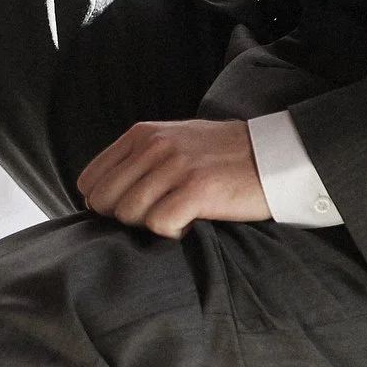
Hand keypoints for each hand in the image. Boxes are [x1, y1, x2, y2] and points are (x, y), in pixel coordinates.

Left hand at [77, 119, 268, 239]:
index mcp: (142, 134)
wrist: (276, 156)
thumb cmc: (222, 157)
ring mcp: (175, 167)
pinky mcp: (197, 190)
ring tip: (179, 215)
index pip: (90, 180)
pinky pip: (159, 225)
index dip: (104, 203)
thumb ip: (136, 160)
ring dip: (151, 225)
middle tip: (156, 215)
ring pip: (128, 214)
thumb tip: (98, 196)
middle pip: (105, 201)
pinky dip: (174, 232)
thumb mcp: (173, 142)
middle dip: (124, 217)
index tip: (130, 209)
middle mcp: (154, 146)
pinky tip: (192, 223)